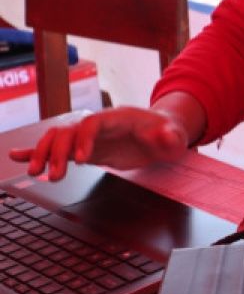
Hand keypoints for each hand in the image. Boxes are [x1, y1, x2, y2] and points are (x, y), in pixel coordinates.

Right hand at [8, 106, 190, 180]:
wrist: (163, 134)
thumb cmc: (168, 133)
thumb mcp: (176, 136)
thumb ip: (170, 136)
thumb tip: (163, 135)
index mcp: (118, 118)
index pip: (93, 123)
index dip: (84, 139)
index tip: (81, 160)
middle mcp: (99, 124)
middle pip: (69, 131)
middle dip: (58, 151)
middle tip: (56, 175)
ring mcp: (89, 136)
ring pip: (57, 137)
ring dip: (44, 153)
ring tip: (36, 172)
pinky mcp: (85, 149)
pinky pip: (58, 147)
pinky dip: (37, 150)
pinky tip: (18, 156)